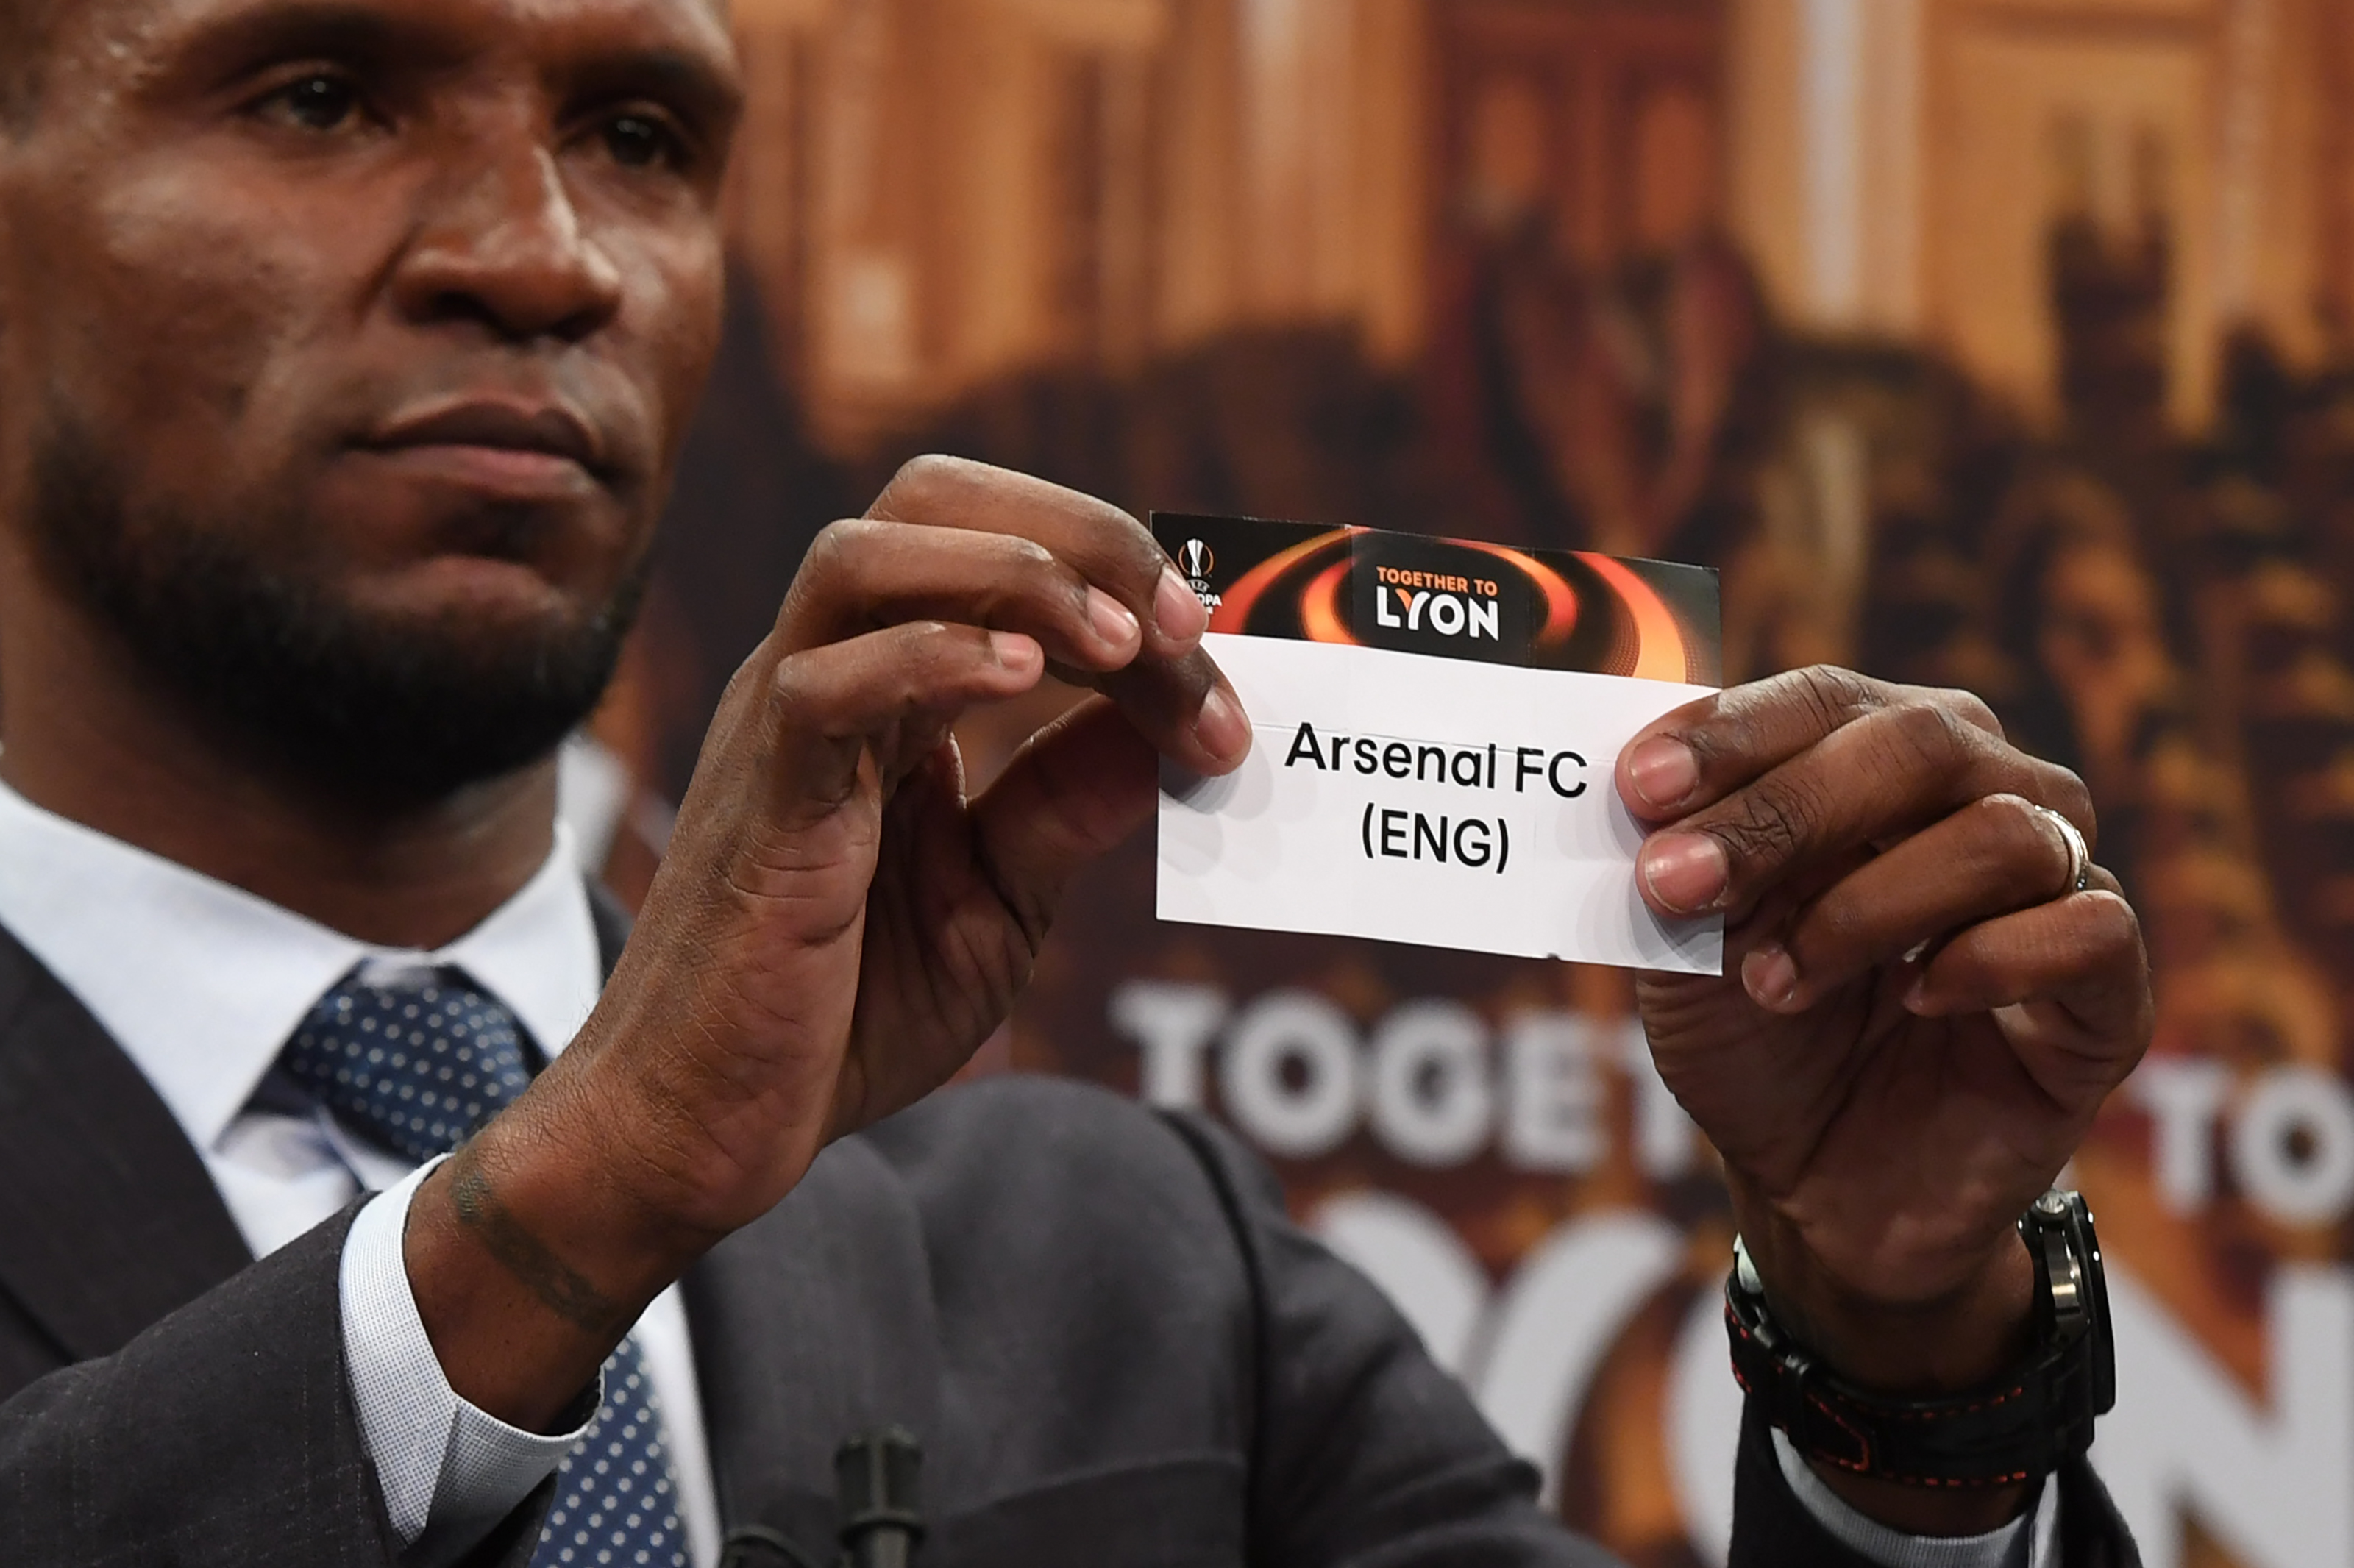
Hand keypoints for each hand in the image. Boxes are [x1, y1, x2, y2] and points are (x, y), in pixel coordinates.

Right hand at [406, 457, 1249, 1423]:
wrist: (702, 1129)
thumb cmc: (837, 1015)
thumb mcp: (997, 903)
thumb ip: (1063, 808)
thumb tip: (1158, 733)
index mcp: (892, 689)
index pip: (1008, 561)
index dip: (1130, 589)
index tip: (1225, 671)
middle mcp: (831, 676)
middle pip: (933, 499)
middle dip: (1080, 534)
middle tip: (1186, 621)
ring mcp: (781, 727)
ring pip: (864, 555)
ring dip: (1014, 572)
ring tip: (1121, 644)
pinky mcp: (762, 803)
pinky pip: (820, 684)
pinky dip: (930, 657)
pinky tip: (1025, 681)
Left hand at [1618, 667, 2151, 1524]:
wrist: (1823, 1189)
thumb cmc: (1757, 1041)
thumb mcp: (1684, 955)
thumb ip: (1673, 871)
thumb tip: (1639, 796)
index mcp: (1880, 757)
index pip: (1824, 699)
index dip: (1732, 733)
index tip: (1639, 787)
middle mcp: (1987, 792)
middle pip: (1919, 743)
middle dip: (1784, 810)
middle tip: (1680, 883)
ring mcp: (2061, 882)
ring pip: (2000, 835)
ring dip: (1866, 907)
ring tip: (1777, 981)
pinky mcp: (2110, 988)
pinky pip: (2086, 931)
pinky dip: (1988, 962)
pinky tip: (1916, 999)